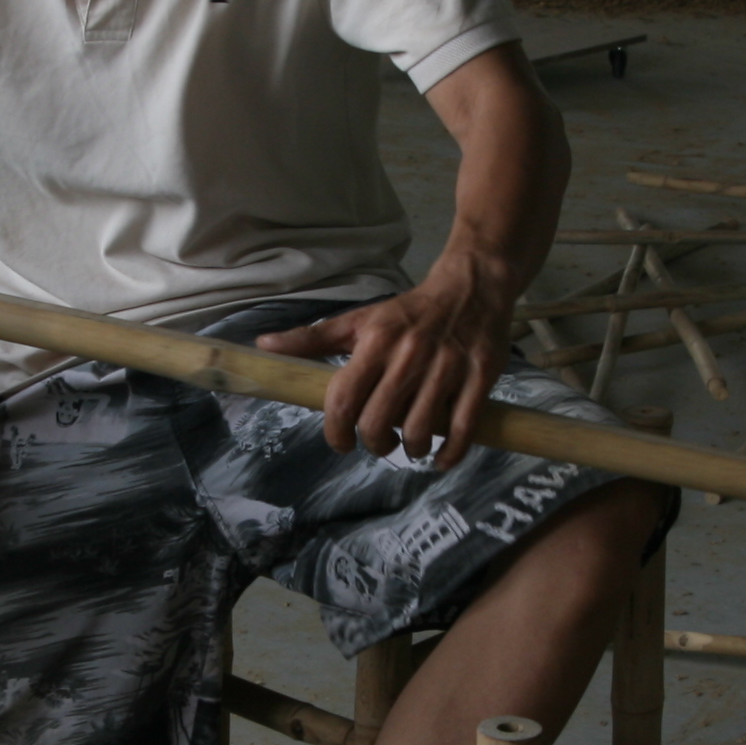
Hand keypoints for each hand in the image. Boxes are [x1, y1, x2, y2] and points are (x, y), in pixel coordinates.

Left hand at [258, 263, 516, 462]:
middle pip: (379, 423)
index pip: (344, 400)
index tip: (341, 443)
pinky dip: (450, 454)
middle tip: (381, 444)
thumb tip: (265, 346)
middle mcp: (409, 355)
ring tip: (412, 446)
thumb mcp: (360, 320)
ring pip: (420, 430)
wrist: (471, 286)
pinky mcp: (480, 376)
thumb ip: (313, 338)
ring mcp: (448, 367)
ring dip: (412, 450)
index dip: (336, 432)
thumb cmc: (409, 311)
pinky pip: (462, 428)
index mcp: (376, 342)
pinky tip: (441, 458)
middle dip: (376, 445)